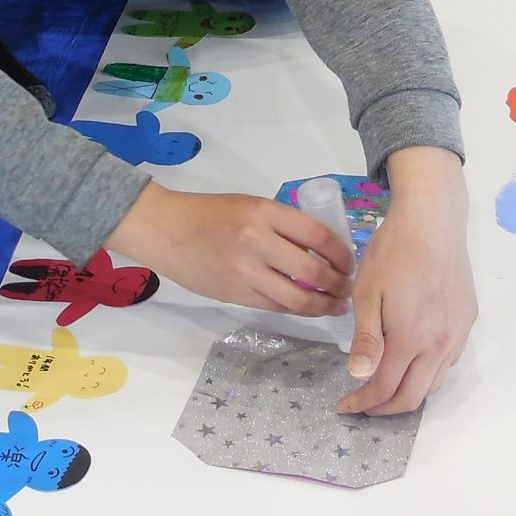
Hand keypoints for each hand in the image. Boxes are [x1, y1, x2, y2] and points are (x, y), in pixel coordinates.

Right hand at [104, 185, 353, 318]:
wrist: (164, 230)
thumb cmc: (208, 213)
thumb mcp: (249, 206)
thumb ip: (281, 226)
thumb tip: (318, 250)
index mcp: (264, 212)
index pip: (318, 236)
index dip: (342, 254)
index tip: (350, 262)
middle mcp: (257, 242)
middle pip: (313, 272)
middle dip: (338, 285)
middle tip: (347, 289)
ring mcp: (245, 272)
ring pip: (297, 298)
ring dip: (323, 305)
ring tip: (334, 306)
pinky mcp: (235, 294)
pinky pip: (275, 307)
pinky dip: (296, 309)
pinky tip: (306, 308)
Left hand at [337, 146, 474, 415]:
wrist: (433, 221)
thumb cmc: (393, 252)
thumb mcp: (368, 294)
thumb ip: (366, 339)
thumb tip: (361, 378)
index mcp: (412, 340)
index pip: (386, 389)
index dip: (363, 404)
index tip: (344, 407)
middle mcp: (440, 345)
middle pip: (414, 397)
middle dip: (385, 408)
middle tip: (362, 405)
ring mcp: (458, 334)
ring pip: (434, 383)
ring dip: (408, 393)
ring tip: (384, 387)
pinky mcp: (467, 321)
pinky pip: (448, 362)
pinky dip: (427, 373)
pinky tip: (410, 361)